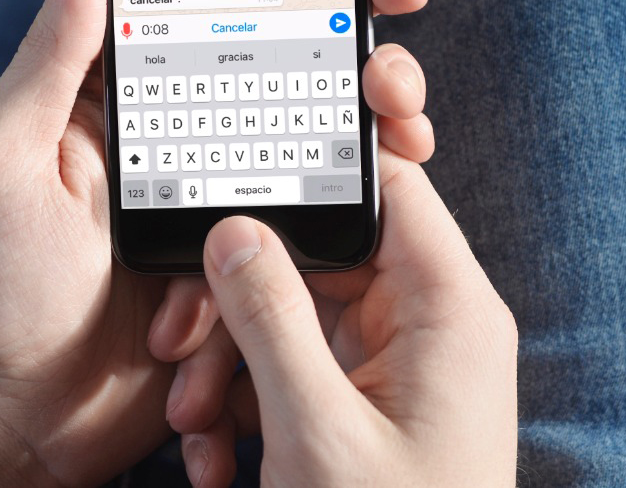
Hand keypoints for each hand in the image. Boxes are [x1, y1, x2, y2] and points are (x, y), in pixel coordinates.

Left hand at [0, 0, 435, 486]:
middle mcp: (189, 144)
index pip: (226, 17)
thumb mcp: (4, 161)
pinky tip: (344, 246)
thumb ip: (51, 60)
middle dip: (366, 64)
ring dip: (377, 141)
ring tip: (403, 141)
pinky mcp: (249, 272)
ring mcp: (225, 209)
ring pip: (322, 157)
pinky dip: (337, 240)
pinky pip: (310, 244)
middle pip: (297, 81)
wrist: (20, 425)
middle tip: (394, 76)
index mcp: (131, 102)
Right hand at [149, 159, 518, 486]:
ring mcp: (394, 363)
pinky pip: (295, 366)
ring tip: (190, 423)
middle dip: (240, 297)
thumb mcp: (318, 430)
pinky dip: (248, 401)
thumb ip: (272, 319)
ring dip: (230, 360)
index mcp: (447, 307)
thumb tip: (235, 230)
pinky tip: (214, 457)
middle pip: (320, 255)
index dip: (321, 167)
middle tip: (178, 339)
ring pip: (294, 313)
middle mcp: (427, 322)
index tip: (244, 167)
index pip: (392, 189)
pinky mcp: (364, 401)